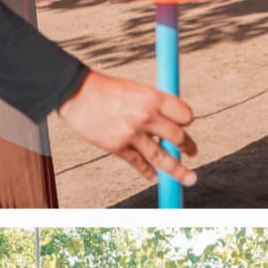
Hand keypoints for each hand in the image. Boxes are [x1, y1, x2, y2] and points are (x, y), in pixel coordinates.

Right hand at [57, 71, 196, 185]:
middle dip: (188, 146)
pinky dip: (148, 172)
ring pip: (162, 157)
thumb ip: (155, 104)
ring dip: (178, 171)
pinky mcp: (117, 146)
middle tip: (193, 152)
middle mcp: (146, 116)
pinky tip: (155, 177)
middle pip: (178, 137)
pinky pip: (139, 164)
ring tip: (189, 179)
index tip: (187, 125)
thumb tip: (175, 119)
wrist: (74, 92)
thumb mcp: (136, 89)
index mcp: (153, 98)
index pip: (185, 115)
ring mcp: (131, 133)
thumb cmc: (107, 88)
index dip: (187, 121)